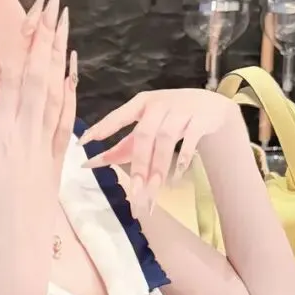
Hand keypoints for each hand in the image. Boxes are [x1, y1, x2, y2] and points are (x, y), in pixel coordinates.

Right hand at [0, 0, 76, 277]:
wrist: (21, 257)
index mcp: (2, 135)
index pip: (15, 78)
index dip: (24, 43)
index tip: (31, 14)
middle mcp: (29, 134)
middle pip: (40, 75)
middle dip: (46, 36)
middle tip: (53, 2)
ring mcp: (47, 146)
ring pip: (57, 91)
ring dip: (60, 54)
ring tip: (64, 23)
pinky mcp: (57, 160)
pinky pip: (66, 117)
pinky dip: (70, 90)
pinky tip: (72, 71)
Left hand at [81, 88, 244, 213]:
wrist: (211, 105)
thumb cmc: (170, 117)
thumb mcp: (147, 126)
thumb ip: (123, 145)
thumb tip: (92, 163)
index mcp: (141, 103)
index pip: (118, 116)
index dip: (102, 128)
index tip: (84, 142)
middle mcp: (159, 104)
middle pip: (145, 134)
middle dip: (139, 163)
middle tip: (135, 190)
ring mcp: (181, 110)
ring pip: (166, 140)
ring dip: (159, 166)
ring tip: (154, 189)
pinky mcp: (200, 119)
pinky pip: (190, 140)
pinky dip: (182, 159)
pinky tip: (176, 177)